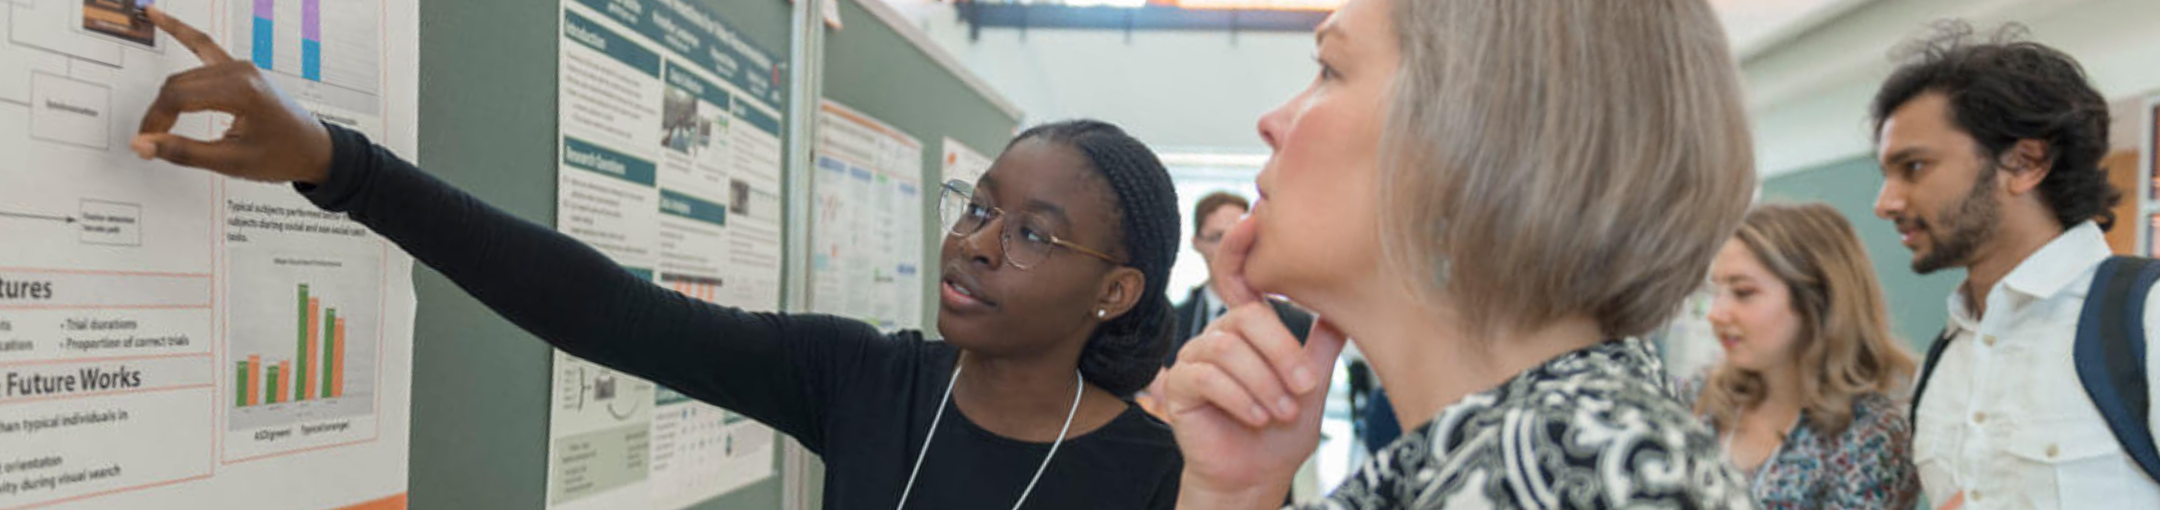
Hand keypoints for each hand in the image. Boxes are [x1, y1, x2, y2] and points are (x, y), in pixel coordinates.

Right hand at [131, 7, 332, 183]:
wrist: (315, 150)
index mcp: (241, 91)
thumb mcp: (232, 162)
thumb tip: (143, 144)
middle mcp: (241, 71)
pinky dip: (180, 31)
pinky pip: (204, 45)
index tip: (149, 143)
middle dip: (160, 113)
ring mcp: (241, 66)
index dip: (156, 121)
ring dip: (167, 96)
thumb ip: (184, 152)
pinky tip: (158, 15)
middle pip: (178, 84)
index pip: (178, 97)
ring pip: (185, 75)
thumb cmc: (284, 155)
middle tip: (153, 142)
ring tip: (154, 120)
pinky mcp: (241, 69)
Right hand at [1165, 217, 1346, 507]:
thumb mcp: (1311, 382)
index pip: (1238, 279)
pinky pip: (1208, 376)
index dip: (1238, 246)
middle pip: (1247, 318)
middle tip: (1305, 389)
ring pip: (1230, 349)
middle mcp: (1218, 334)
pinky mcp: (1178, 384)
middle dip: (1281, 354)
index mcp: (1246, 327)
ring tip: (1281, 413)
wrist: (1255, 476)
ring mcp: (1194, 356)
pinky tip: (1257, 417)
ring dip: (1264, 384)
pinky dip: (1240, 398)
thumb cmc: (1280, 431)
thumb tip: (1346, 305)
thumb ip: (1322, 344)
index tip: (1252, 220)